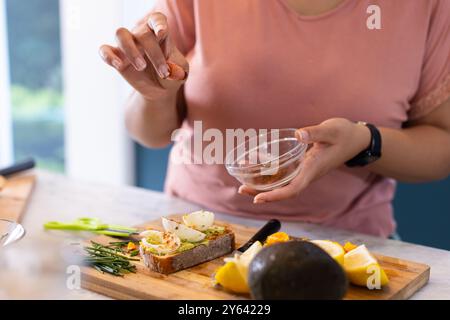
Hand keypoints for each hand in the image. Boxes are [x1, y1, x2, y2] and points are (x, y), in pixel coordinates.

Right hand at [99, 12, 188, 99]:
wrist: (160, 89)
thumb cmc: (171, 74)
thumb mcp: (180, 73)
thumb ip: (179, 70)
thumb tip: (172, 72)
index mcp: (159, 33)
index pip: (156, 19)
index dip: (158, 23)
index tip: (162, 33)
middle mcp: (141, 34)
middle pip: (143, 34)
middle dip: (155, 55)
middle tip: (164, 73)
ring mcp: (127, 44)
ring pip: (120, 34)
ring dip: (131, 51)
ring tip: (141, 67)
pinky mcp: (116, 56)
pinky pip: (104, 50)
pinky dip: (109, 56)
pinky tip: (119, 65)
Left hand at [238, 118, 371, 203]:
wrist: (356, 139)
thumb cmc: (345, 134)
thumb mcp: (331, 130)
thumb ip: (315, 132)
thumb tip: (298, 135)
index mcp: (313, 169)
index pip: (293, 189)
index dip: (275, 196)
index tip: (259, 198)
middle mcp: (308, 174)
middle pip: (283, 190)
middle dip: (263, 193)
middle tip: (242, 189)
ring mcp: (305, 171)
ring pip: (283, 184)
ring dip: (264, 185)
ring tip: (243, 181)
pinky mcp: (304, 166)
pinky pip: (285, 175)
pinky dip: (271, 174)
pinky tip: (258, 167)